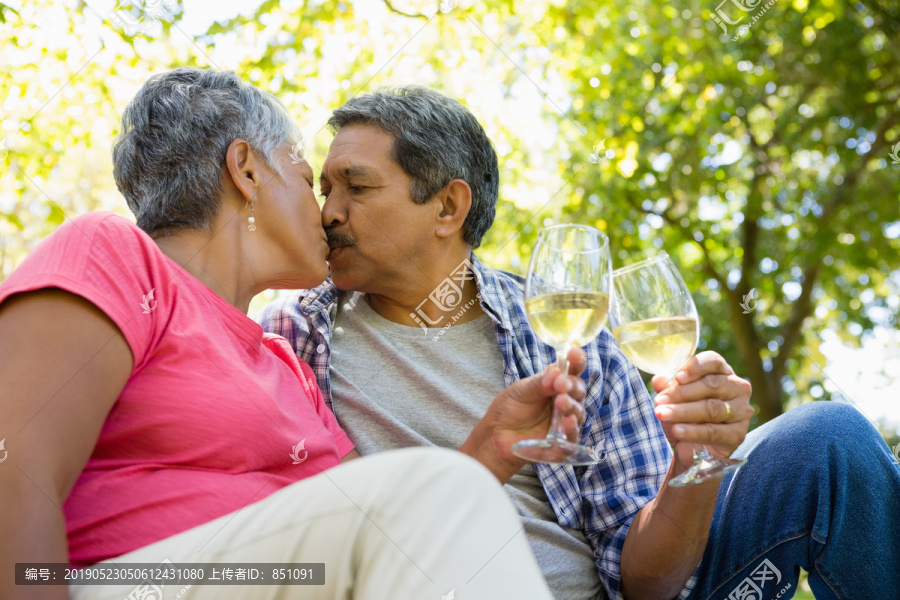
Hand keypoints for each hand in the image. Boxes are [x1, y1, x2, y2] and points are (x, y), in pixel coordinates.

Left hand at [460, 348, 587, 481]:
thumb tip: (557, 371)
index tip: (574, 353)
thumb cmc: (509, 409)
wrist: (495, 436)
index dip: (576, 361)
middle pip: (578, 390)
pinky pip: (572, 436)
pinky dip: (571, 429)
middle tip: (561, 384)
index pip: (572, 370)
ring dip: (571, 406)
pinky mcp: (562, 442)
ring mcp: (564, 421)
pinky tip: (567, 423)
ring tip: (561, 402)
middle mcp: (564, 401)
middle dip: (572, 385)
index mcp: (555, 384)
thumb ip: (539, 383)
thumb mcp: (520, 391)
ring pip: (578, 412)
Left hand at [650, 351, 752, 471]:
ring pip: (711, 408)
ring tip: (662, 414)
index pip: (714, 361)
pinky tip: (677, 430)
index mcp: (722, 372)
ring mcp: (741, 411)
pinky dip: (693, 431)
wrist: (697, 447)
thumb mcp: (674, 399)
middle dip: (681, 393)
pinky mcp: (738, 434)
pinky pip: (713, 432)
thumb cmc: (687, 413)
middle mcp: (737, 388)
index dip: (696, 367)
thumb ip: (668, 388)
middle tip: (659, 400)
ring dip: (683, 412)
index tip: (677, 377)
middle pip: (711, 385)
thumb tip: (658, 380)